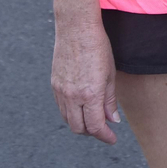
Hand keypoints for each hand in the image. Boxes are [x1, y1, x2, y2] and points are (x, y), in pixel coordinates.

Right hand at [51, 22, 120, 144]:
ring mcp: (61, 92)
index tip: (112, 139)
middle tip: (103, 130)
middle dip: (92, 133)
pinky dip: (71, 114)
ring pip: (68, 120)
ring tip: (93, 119)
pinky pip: (61, 108)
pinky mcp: (54, 85)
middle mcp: (72, 96)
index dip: (105, 136)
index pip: (96, 126)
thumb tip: (112, 120)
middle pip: (79, 128)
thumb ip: (110, 100)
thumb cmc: (98, 48)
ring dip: (81, 124)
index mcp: (90, 94)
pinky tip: (81, 108)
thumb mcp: (110, 75)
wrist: (76, 29)